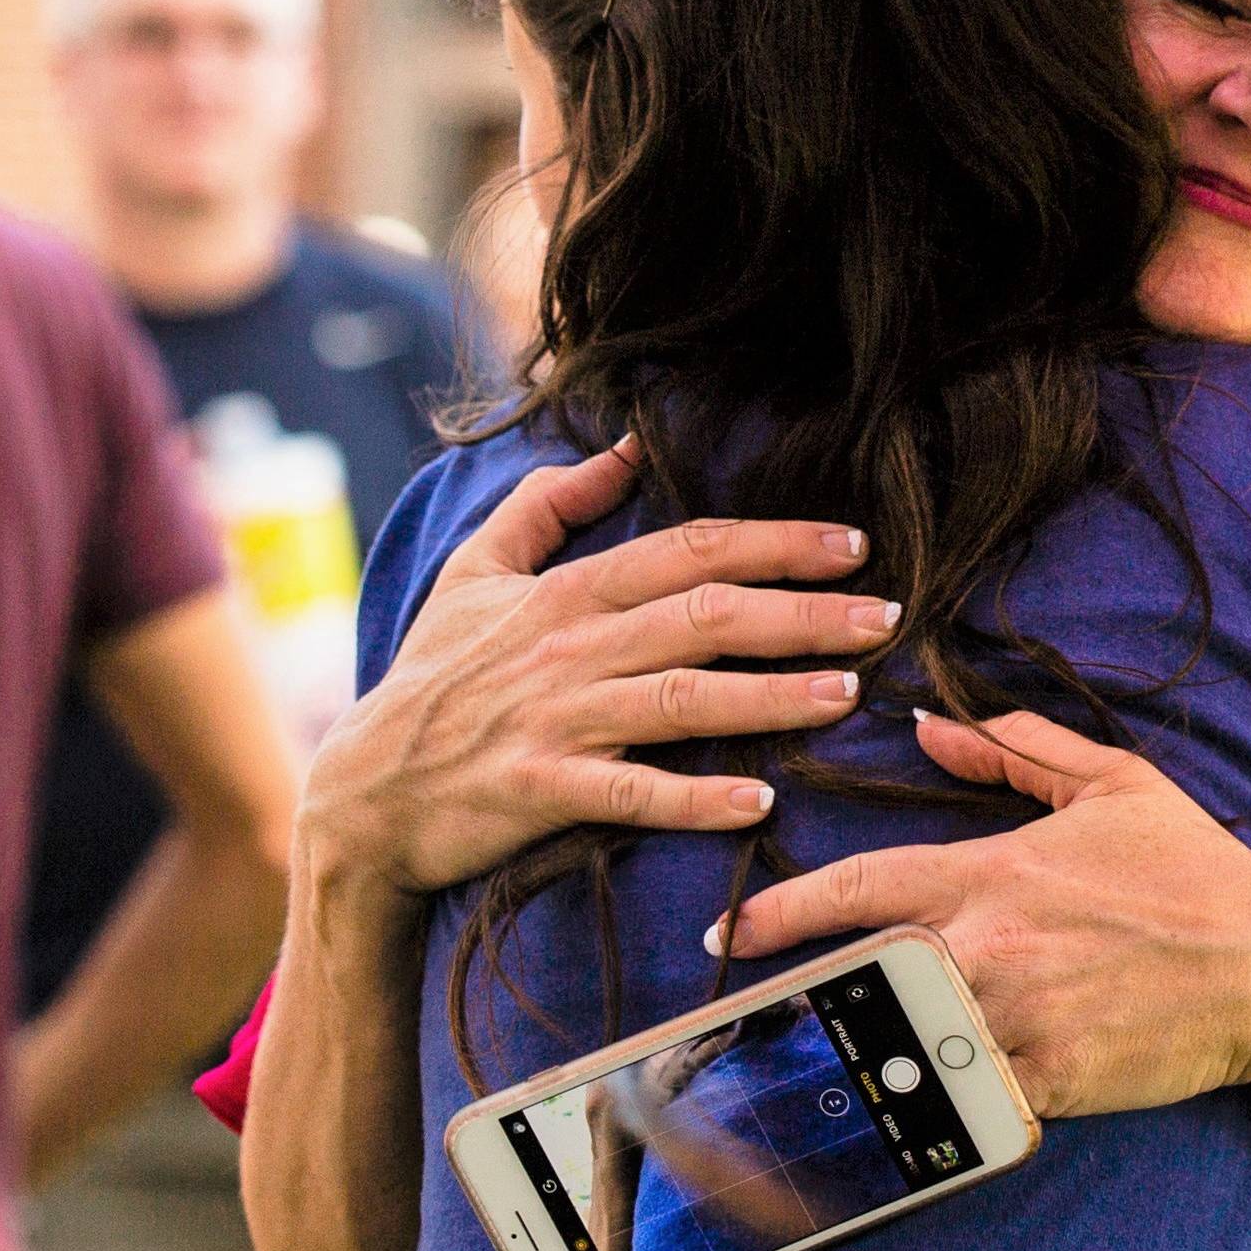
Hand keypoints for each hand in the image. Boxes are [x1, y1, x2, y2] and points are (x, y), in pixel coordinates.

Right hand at [307, 442, 897, 897]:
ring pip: (682, 699)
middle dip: (801, 613)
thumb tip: (624, 448)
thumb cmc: (432, 679)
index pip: (688, 551)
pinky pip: (631, 793)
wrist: (365, 792)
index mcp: (566, 592)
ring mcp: (559, 720)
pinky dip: (694, 799)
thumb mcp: (475, 572)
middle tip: (885, 616)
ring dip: (769, 696)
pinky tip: (757, 802)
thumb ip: (548, 505)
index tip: (852, 546)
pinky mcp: (543, 791)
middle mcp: (570, 648)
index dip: (774, 545)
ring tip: (846, 695)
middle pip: (704, 617)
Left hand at [707, 708, 1250, 1120]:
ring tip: (846, 1071)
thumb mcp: (1111, 785)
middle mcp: (987, 946)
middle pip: (859, 975)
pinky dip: (952, 1101)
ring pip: (908, 1042)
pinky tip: (936, 1105)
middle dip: (810, 997)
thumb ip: (1014, 749)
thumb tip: (931, 724)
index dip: (777, 912)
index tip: (731, 935)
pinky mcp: (1047, 1080)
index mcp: (989, 871)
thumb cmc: (1194, 874)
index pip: (854, 888)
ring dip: (880, 1052)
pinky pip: (972, 1098)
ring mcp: (1013, 1019)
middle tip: (768, 1019)